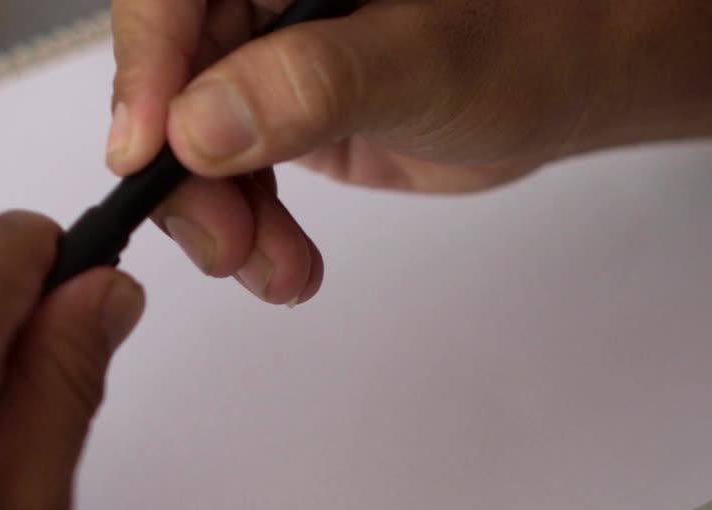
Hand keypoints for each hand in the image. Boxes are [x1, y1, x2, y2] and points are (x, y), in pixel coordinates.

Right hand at [107, 0, 711, 304]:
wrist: (567, 83)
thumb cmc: (529, 39)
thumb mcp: (427, 60)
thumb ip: (312, 85)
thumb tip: (197, 125)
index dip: (144, 67)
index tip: (144, 153)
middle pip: (167, 77)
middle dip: (185, 172)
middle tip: (225, 240)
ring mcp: (260, 54)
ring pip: (186, 140)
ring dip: (218, 217)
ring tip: (272, 267)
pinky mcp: (271, 111)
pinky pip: (224, 175)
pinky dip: (245, 231)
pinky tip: (283, 265)